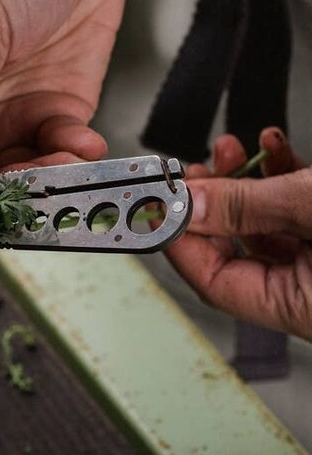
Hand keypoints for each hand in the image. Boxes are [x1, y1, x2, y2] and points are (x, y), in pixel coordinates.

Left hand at [164, 128, 311, 340]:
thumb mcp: (310, 207)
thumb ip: (245, 207)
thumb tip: (186, 206)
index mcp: (298, 306)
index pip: (212, 281)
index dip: (178, 239)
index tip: (157, 204)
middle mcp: (306, 291)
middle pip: (233, 249)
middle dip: (209, 201)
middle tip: (192, 172)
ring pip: (262, 224)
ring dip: (242, 181)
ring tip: (229, 149)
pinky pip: (293, 213)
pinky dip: (279, 178)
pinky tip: (273, 148)